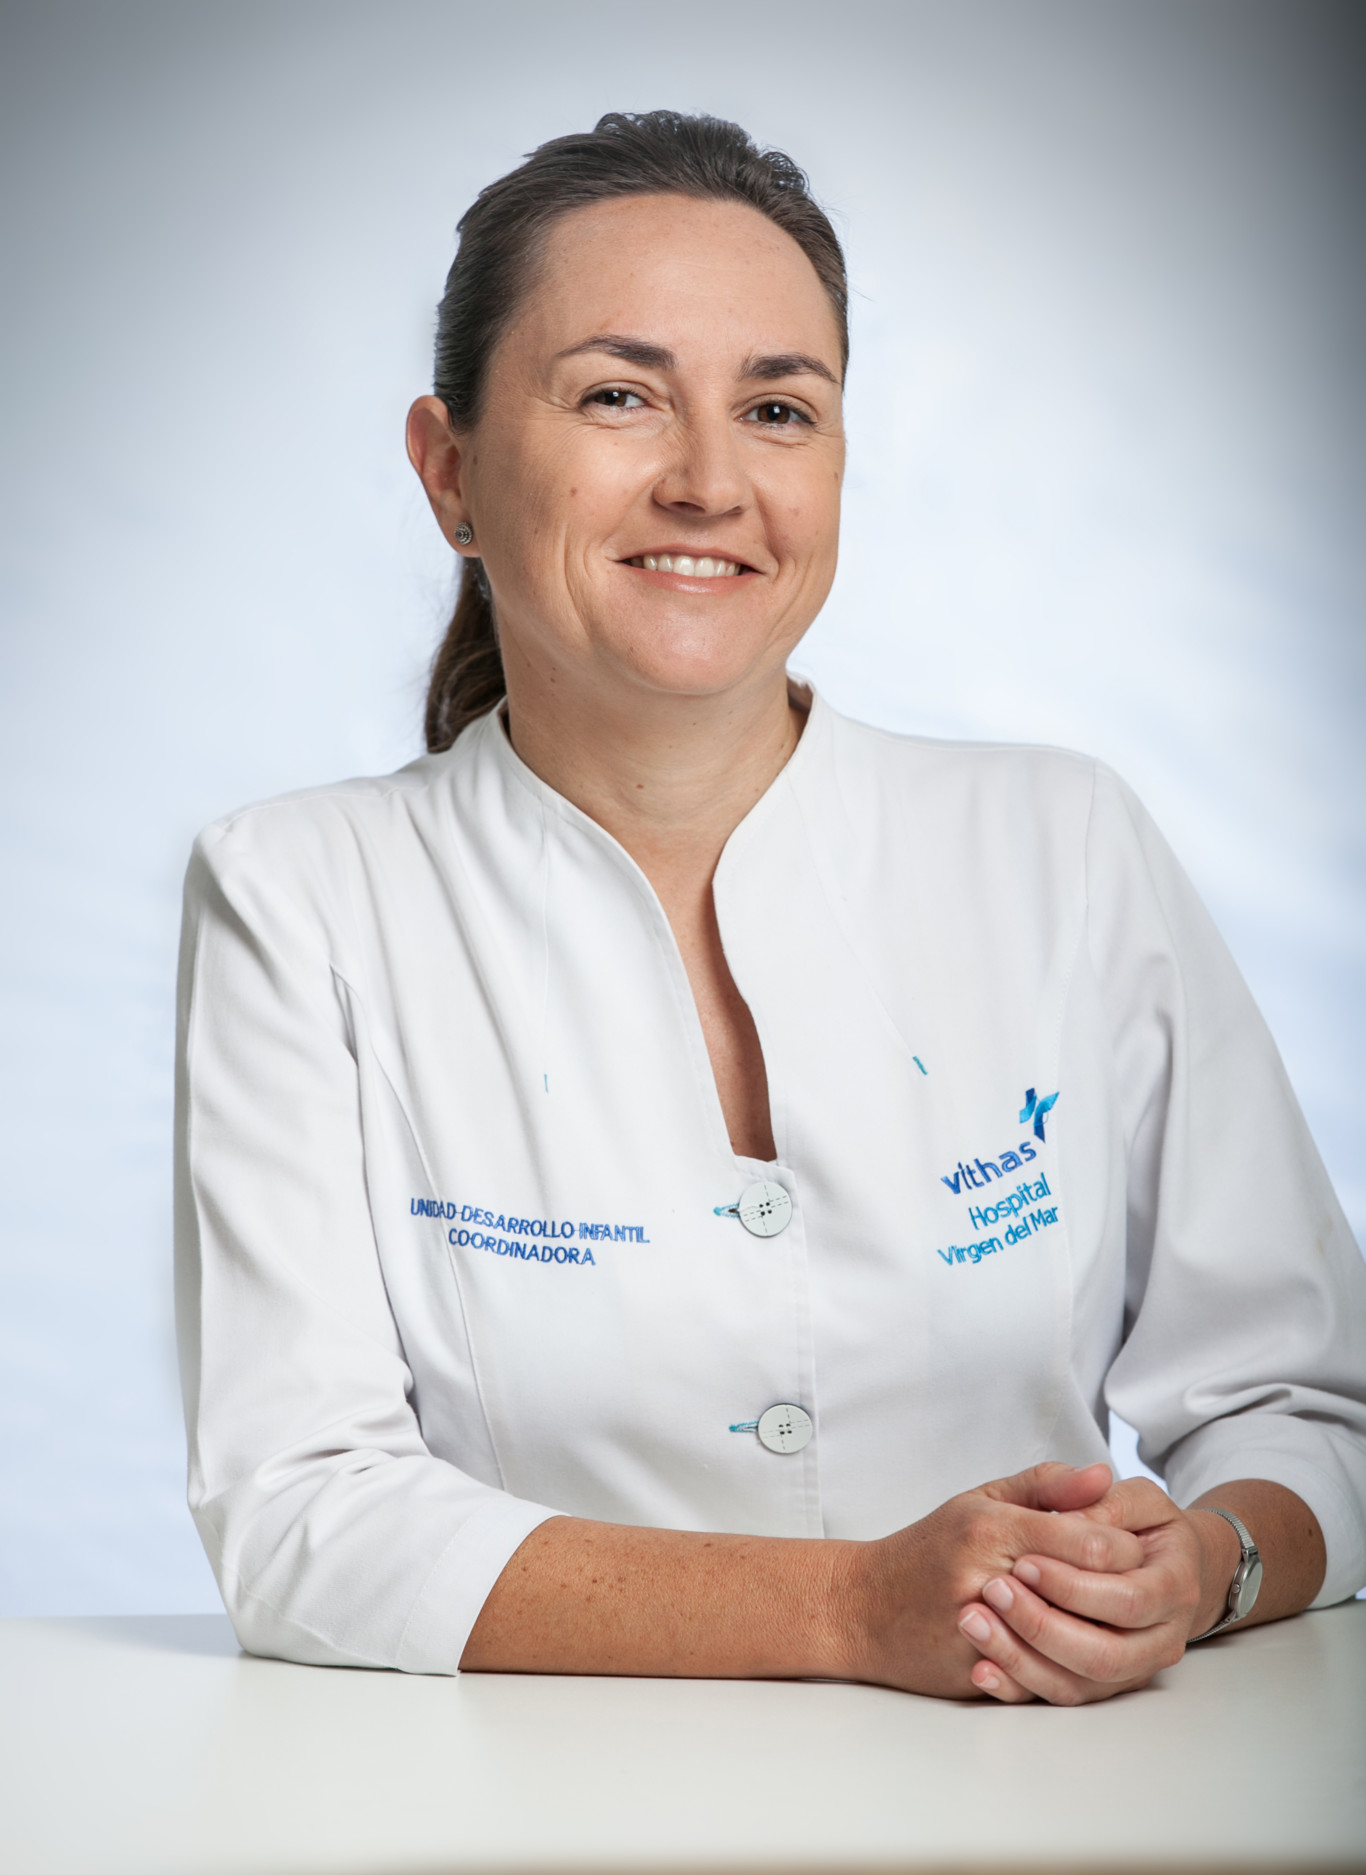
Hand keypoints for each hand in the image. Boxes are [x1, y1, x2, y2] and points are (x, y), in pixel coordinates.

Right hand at [840, 1461, 1143, 1698]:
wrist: (860, 1608)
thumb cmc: (925, 1550)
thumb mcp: (979, 1500)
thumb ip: (1045, 1486)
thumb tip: (1102, 1474)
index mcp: (994, 1528)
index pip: (1092, 1540)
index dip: (1126, 1547)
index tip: (1134, 1548)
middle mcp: (988, 1577)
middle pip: (1092, 1591)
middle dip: (1124, 1591)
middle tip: (1135, 1587)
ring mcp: (984, 1632)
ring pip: (1077, 1642)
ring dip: (1103, 1633)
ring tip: (1113, 1620)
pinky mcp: (980, 1672)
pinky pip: (1047, 1677)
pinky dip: (1073, 1666)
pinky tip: (1084, 1653)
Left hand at [954, 1476, 1237, 1704]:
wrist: (1160, 1568)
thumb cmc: (1139, 1527)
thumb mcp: (1132, 1498)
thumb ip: (1103, 1496)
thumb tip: (1090, 1481)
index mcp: (1174, 1585)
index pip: (1126, 1597)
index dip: (1072, 1583)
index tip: (1022, 1560)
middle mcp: (1163, 1637)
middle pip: (1105, 1653)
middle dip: (1043, 1625)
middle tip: (992, 1590)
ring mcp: (1134, 1667)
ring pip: (1082, 1684)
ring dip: (1023, 1659)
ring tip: (972, 1622)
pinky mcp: (1103, 1685)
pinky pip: (1063, 1697)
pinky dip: (1019, 1687)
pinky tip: (979, 1669)